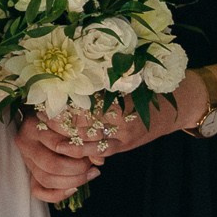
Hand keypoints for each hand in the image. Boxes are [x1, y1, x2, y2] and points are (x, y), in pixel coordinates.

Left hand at [16, 76, 205, 200]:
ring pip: (87, 138)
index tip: (45, 95)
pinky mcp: (123, 146)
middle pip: (83, 121)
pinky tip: (60, 146)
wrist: (179, 105)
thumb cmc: (151, 84)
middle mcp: (123, 118)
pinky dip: (77, 150)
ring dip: (62, 135)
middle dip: (59, 118)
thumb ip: (104, 77)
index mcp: (122, 97)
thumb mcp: (130, 76)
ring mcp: (123, 135)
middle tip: (37, 112)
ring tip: (42, 127)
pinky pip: (97, 150)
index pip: (87, 102)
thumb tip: (68, 65)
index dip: (64, 101)